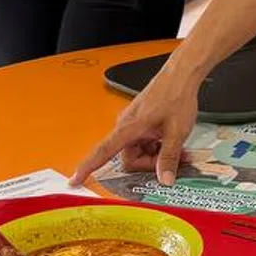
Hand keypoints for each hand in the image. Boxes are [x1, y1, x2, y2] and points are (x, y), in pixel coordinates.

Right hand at [70, 65, 200, 184]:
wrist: (180, 75)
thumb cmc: (174, 95)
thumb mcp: (176, 132)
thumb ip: (168, 158)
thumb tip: (164, 179)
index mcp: (128, 128)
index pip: (102, 152)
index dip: (87, 167)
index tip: (75, 180)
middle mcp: (126, 126)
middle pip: (130, 159)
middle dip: (151, 163)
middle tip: (172, 161)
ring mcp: (134, 124)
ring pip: (140, 151)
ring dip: (158, 155)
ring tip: (178, 150)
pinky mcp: (142, 122)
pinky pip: (145, 142)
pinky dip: (158, 146)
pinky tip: (173, 142)